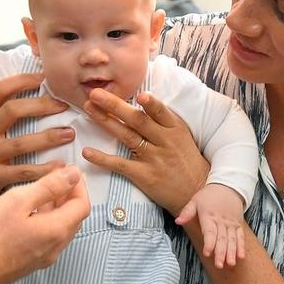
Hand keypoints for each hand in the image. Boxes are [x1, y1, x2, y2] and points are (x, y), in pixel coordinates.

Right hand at [0, 72, 75, 228]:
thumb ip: (4, 112)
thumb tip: (38, 86)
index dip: (22, 80)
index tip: (45, 78)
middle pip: (12, 110)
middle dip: (42, 105)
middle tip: (65, 106)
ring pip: (21, 143)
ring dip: (49, 137)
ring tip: (69, 134)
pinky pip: (23, 171)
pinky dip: (45, 168)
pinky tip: (61, 165)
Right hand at [0, 165, 89, 283]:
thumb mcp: (18, 201)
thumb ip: (49, 186)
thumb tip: (73, 175)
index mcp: (57, 231)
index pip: (82, 205)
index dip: (79, 185)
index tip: (68, 170)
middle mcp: (56, 247)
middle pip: (74, 218)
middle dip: (70, 195)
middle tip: (56, 176)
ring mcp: (43, 258)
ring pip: (61, 228)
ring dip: (58, 207)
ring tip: (41, 190)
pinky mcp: (30, 262)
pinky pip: (48, 237)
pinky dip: (47, 220)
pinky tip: (29, 211)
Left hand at [81, 89, 208, 216]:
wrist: (196, 191)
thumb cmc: (185, 158)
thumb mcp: (181, 135)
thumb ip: (163, 119)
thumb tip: (140, 97)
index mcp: (174, 128)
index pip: (161, 112)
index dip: (151, 104)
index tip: (139, 94)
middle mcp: (164, 141)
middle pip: (138, 120)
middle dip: (115, 105)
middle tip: (95, 93)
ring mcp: (153, 158)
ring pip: (127, 136)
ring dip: (106, 121)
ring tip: (89, 109)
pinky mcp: (144, 175)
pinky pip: (120, 165)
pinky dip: (102, 158)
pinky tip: (87, 152)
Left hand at [175, 183, 245, 267]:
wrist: (227, 186)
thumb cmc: (208, 195)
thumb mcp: (195, 200)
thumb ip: (186, 212)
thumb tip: (178, 221)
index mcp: (209, 215)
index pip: (210, 231)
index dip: (209, 243)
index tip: (207, 253)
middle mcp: (221, 220)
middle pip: (221, 238)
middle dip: (220, 252)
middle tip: (219, 265)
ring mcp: (231, 223)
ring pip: (232, 239)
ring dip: (231, 252)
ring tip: (230, 264)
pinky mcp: (238, 224)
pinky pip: (240, 236)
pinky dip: (241, 246)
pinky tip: (241, 256)